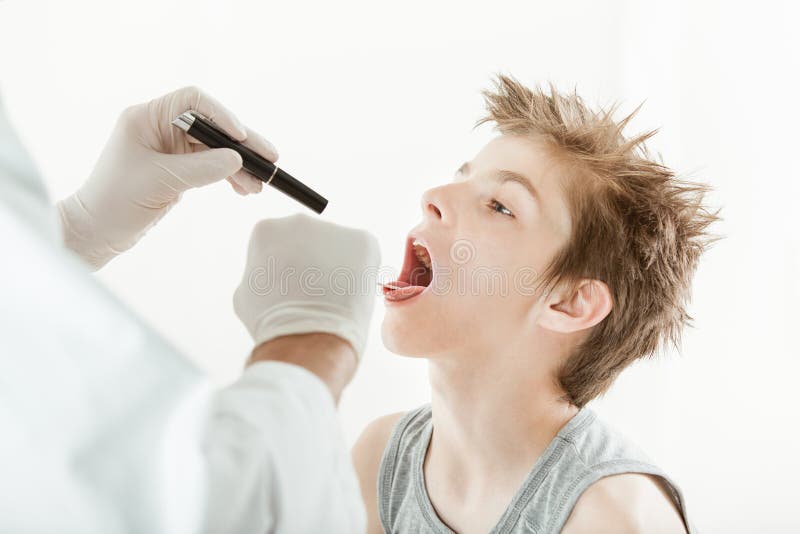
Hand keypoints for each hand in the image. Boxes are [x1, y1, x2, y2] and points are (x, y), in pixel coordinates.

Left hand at [57, 86, 277, 268]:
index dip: (221, 114)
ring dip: (239, 165)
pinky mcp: (178, 168)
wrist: (97, 231)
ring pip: (216, 148)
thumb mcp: (161, 182)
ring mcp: (171, 148)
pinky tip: (244, 188)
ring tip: (259, 184)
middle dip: (241, 144)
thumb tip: (237, 160)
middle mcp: (160, 127)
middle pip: (212, 126)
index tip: (241, 136)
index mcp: (147, 117)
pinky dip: (229, 176)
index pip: (193, 101)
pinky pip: (211, 165)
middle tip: (270, 157)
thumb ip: (201, 169)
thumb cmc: (116, 201)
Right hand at [233, 214, 381, 364]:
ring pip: (338, 247)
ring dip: (338, 267)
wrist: (307, 335)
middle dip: (314, 261)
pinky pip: (364, 254)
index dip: (286, 266)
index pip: (279, 241)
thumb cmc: (273, 321)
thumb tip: (274, 270)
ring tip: (333, 297)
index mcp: (268, 229)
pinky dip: (361, 272)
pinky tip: (351, 293)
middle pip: (310, 239)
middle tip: (314, 291)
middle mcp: (299, 220)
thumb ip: (263, 270)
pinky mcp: (364, 240)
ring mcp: (334, 228)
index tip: (288, 286)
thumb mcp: (248, 291)